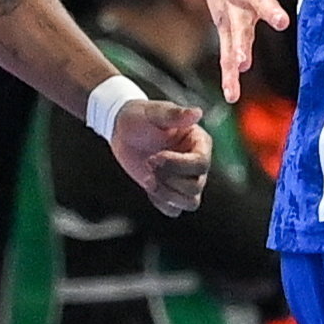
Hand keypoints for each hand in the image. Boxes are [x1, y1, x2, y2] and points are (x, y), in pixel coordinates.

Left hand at [111, 98, 210, 214]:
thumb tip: (197, 112)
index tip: (154, 157)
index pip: (201, 163)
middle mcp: (197, 164)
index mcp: (199, 144)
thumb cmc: (140, 117)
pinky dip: (161, 203)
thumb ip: (175, 114)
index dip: (178, 165)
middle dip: (168, 179)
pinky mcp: (171, 192)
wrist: (122, 129)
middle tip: (147, 163)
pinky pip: (174, 210)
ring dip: (166, 194)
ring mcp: (185, 180)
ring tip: (147, 178)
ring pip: (189, 202)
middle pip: (196, 186)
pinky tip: (149, 186)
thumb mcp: (155, 112)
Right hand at [194, 0, 323, 101]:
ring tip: (243, 64)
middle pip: (258, 1)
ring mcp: (234, 11)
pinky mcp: (226, 26)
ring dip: (239, 46)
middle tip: (280, 21)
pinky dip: (228, 72)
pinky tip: (232, 95)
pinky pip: (226, 52)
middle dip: (267, 11)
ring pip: (236, 31)